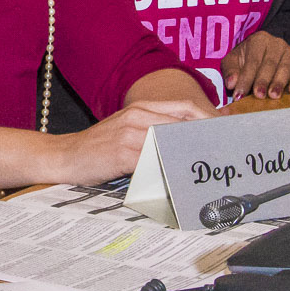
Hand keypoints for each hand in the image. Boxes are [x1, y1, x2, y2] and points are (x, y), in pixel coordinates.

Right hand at [57, 98, 213, 184]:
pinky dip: (169, 171)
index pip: (185, 107)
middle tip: (223, 154)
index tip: (224, 133)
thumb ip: (154, 129)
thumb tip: (189, 139)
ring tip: (207, 169)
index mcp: (140, 108)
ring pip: (173, 143)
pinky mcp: (123, 154)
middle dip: (206, 138)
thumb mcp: (127, 129)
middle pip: (184, 124)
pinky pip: (155, 162)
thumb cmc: (99, 147)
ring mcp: (130, 135)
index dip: (209, 119)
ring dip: (191, 156)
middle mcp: (138, 117)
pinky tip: (179, 182)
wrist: (65, 156)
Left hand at [222, 31, 289, 99]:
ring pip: (285, 68)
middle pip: (269, 64)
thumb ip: (230, 71)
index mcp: (258, 40)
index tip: (240, 95)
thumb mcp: (234, 60)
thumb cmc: (246, 57)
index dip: (246, 79)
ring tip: (274, 96)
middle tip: (259, 95)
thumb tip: (231, 84)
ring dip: (279, 83)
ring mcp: (289, 53)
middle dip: (263, 81)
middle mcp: (276, 44)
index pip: (252, 61)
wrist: (265, 50)